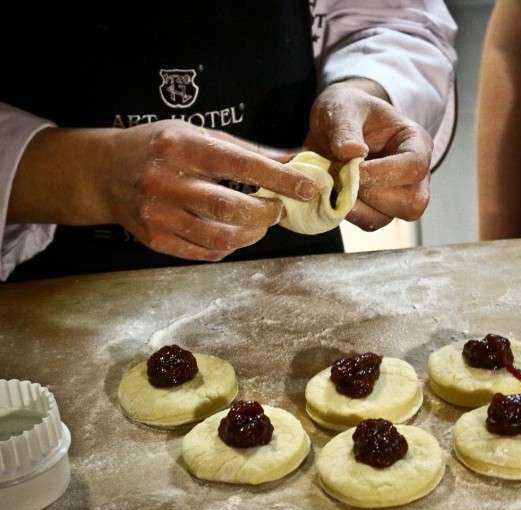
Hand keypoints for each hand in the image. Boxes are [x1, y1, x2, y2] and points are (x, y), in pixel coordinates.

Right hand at [11, 120, 317, 260]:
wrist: (103, 172)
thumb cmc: (160, 149)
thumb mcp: (197, 136)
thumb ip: (246, 150)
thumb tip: (295, 161)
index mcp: (180, 148)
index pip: (240, 165)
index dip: (279, 178)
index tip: (308, 187)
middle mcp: (165, 182)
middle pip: (231, 208)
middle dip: (266, 212)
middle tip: (278, 208)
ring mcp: (157, 215)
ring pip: (220, 237)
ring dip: (252, 233)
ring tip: (260, 222)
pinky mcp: (154, 240)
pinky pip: (205, 253)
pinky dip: (230, 246)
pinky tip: (235, 233)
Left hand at [303, 79, 433, 230]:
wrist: (335, 124)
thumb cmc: (347, 110)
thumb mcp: (343, 106)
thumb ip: (345, 126)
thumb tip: (352, 153)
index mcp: (416, 143)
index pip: (415, 167)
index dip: (383, 172)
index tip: (353, 166)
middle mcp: (415, 174)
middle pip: (411, 202)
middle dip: (372, 193)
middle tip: (344, 176)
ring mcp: (400, 195)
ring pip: (390, 217)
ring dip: (358, 207)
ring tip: (337, 184)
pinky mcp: (380, 209)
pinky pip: (370, 222)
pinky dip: (348, 213)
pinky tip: (335, 193)